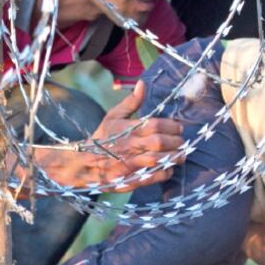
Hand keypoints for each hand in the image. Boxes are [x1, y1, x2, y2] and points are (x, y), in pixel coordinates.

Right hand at [46, 82, 184, 191]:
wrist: (82, 162)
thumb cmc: (102, 137)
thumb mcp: (113, 116)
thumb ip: (131, 102)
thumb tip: (142, 84)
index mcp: (126, 129)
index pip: (154, 125)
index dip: (171, 126)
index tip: (179, 128)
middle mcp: (127, 146)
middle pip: (158, 142)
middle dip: (175, 142)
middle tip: (182, 142)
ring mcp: (128, 164)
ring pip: (157, 160)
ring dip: (173, 158)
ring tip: (181, 156)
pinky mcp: (128, 180)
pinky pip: (151, 177)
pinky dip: (164, 173)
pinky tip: (169, 168)